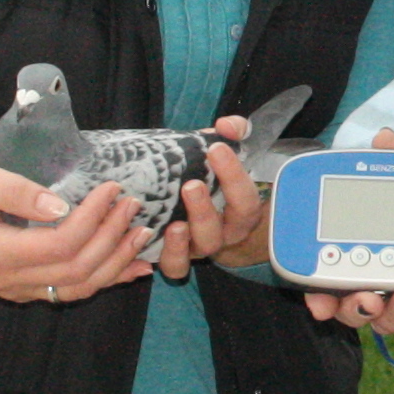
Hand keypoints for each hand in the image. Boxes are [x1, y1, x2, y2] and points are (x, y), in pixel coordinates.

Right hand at [0, 157, 157, 306]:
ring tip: (143, 232)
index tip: (112, 188)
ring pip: (81, 286)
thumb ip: (13, 189)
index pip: (59, 243)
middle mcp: (10, 281)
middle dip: (112, 236)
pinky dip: (109, 279)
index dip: (93, 218)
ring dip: (118, 261)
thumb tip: (59, 205)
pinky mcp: (30, 290)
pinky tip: (136, 267)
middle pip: (77, 268)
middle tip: (133, 203)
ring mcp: (21, 291)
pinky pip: (75, 291)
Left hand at [160, 123, 267, 280]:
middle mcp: (224, 232)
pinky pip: (175, 268)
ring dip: (184, 241)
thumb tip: (227, 125)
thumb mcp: (226, 151)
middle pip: (220, 230)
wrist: (210, 207)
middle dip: (204, 210)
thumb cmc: (216, 176)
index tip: (215, 148)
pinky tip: (150, 238)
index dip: (233, 174)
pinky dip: (166, 256)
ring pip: (197, 251)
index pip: (244, 197)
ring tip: (174, 224)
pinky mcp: (178, 257)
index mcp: (240, 209)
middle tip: (190, 185)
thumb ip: (233, 133)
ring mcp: (199, 247)